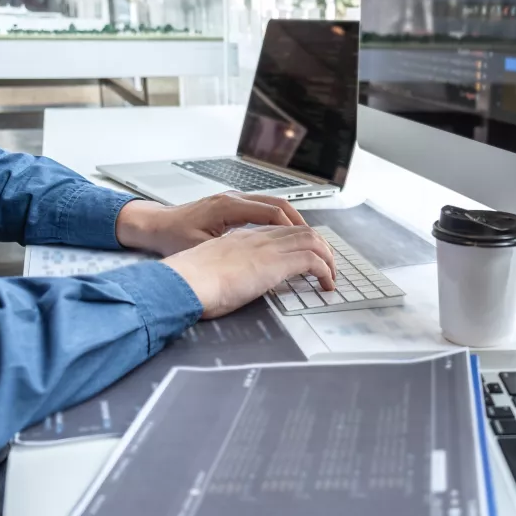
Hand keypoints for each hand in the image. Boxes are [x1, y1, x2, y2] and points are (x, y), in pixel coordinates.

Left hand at [115, 192, 307, 255]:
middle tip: (317, 244)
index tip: (307, 246)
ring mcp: (234, 200)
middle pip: (279, 205)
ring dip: (292, 221)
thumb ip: (227, 253)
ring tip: (307, 240)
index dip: (293, 230)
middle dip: (301, 224)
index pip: (273, 213)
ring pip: (273, 204)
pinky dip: (279, 220)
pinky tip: (284, 235)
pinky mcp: (231, 206)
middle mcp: (234, 199)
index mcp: (228, 207)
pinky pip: (263, 209)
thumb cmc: (172, 236)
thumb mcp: (199, 248)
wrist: (154, 225)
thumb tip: (250, 265)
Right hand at [163, 225, 335, 318]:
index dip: (296, 241)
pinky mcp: (275, 263)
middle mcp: (256, 238)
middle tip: (327, 264)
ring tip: (331, 275)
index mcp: (239, 239)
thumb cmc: (188, 281)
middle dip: (319, 246)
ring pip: (310, 240)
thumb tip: (227, 284)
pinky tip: (326, 284)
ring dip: (327, 258)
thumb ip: (223, 271)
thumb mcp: (209, 271)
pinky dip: (325, 270)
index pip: (277, 232)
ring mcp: (267, 248)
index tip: (304, 256)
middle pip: (299, 231)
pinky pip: (312, 259)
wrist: (184, 280)